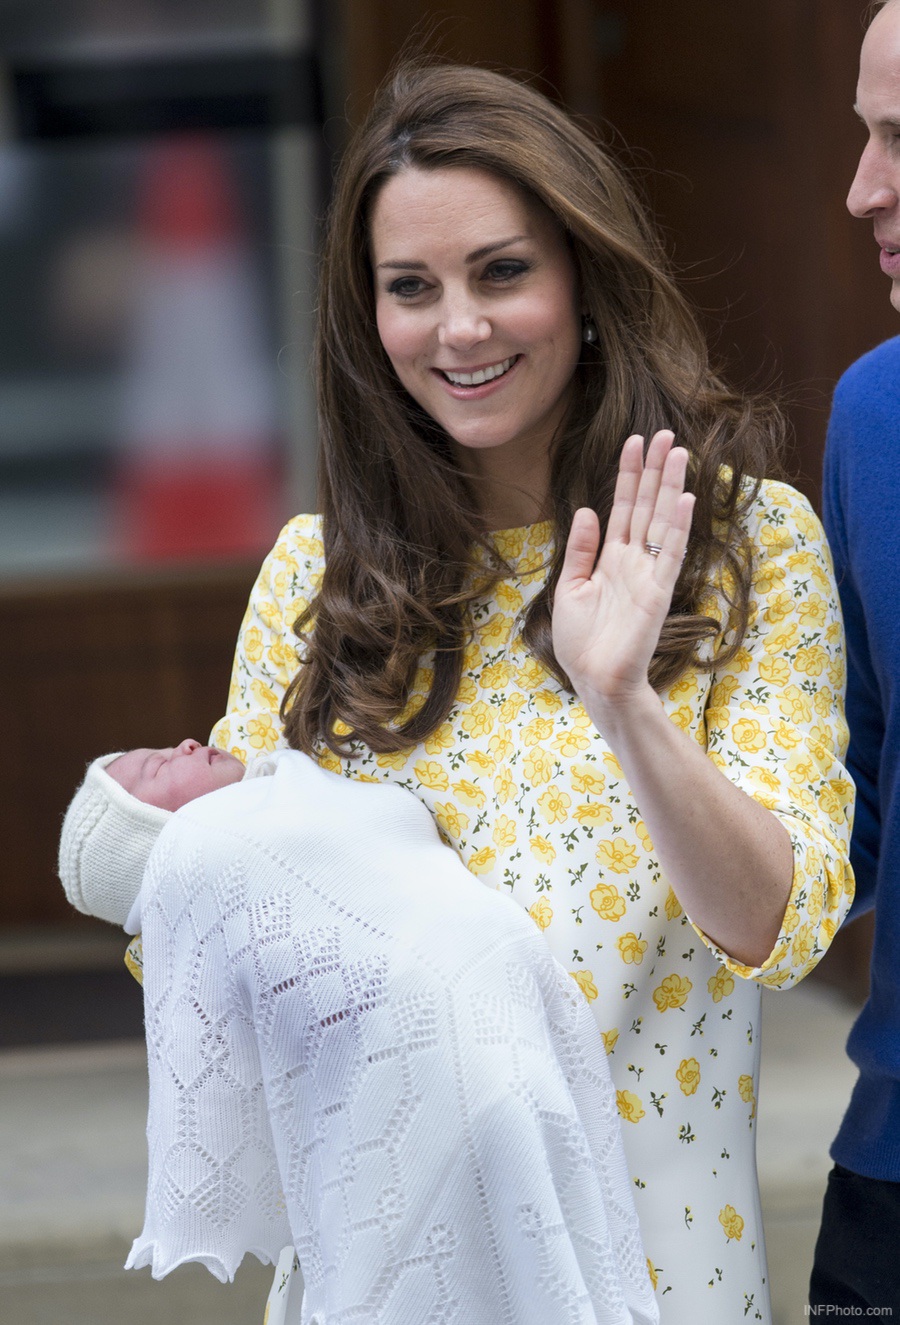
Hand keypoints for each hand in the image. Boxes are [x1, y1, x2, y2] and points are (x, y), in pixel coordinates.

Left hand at [552, 430, 694, 717]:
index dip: (629, 474)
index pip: (623, 507)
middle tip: (664, 433)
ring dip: (670, 487)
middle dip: (654, 470)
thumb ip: (581, 550)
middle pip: (646, 506)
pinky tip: (685, 499)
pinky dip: (679, 527)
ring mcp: (648, 574)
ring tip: (678, 452)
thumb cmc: (581, 642)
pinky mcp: (658, 593)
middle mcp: (633, 561)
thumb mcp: (570, 588)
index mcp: (611, 559)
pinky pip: (671, 554)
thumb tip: (588, 509)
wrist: (593, 680)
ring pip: (662, 521)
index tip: (634, 441)